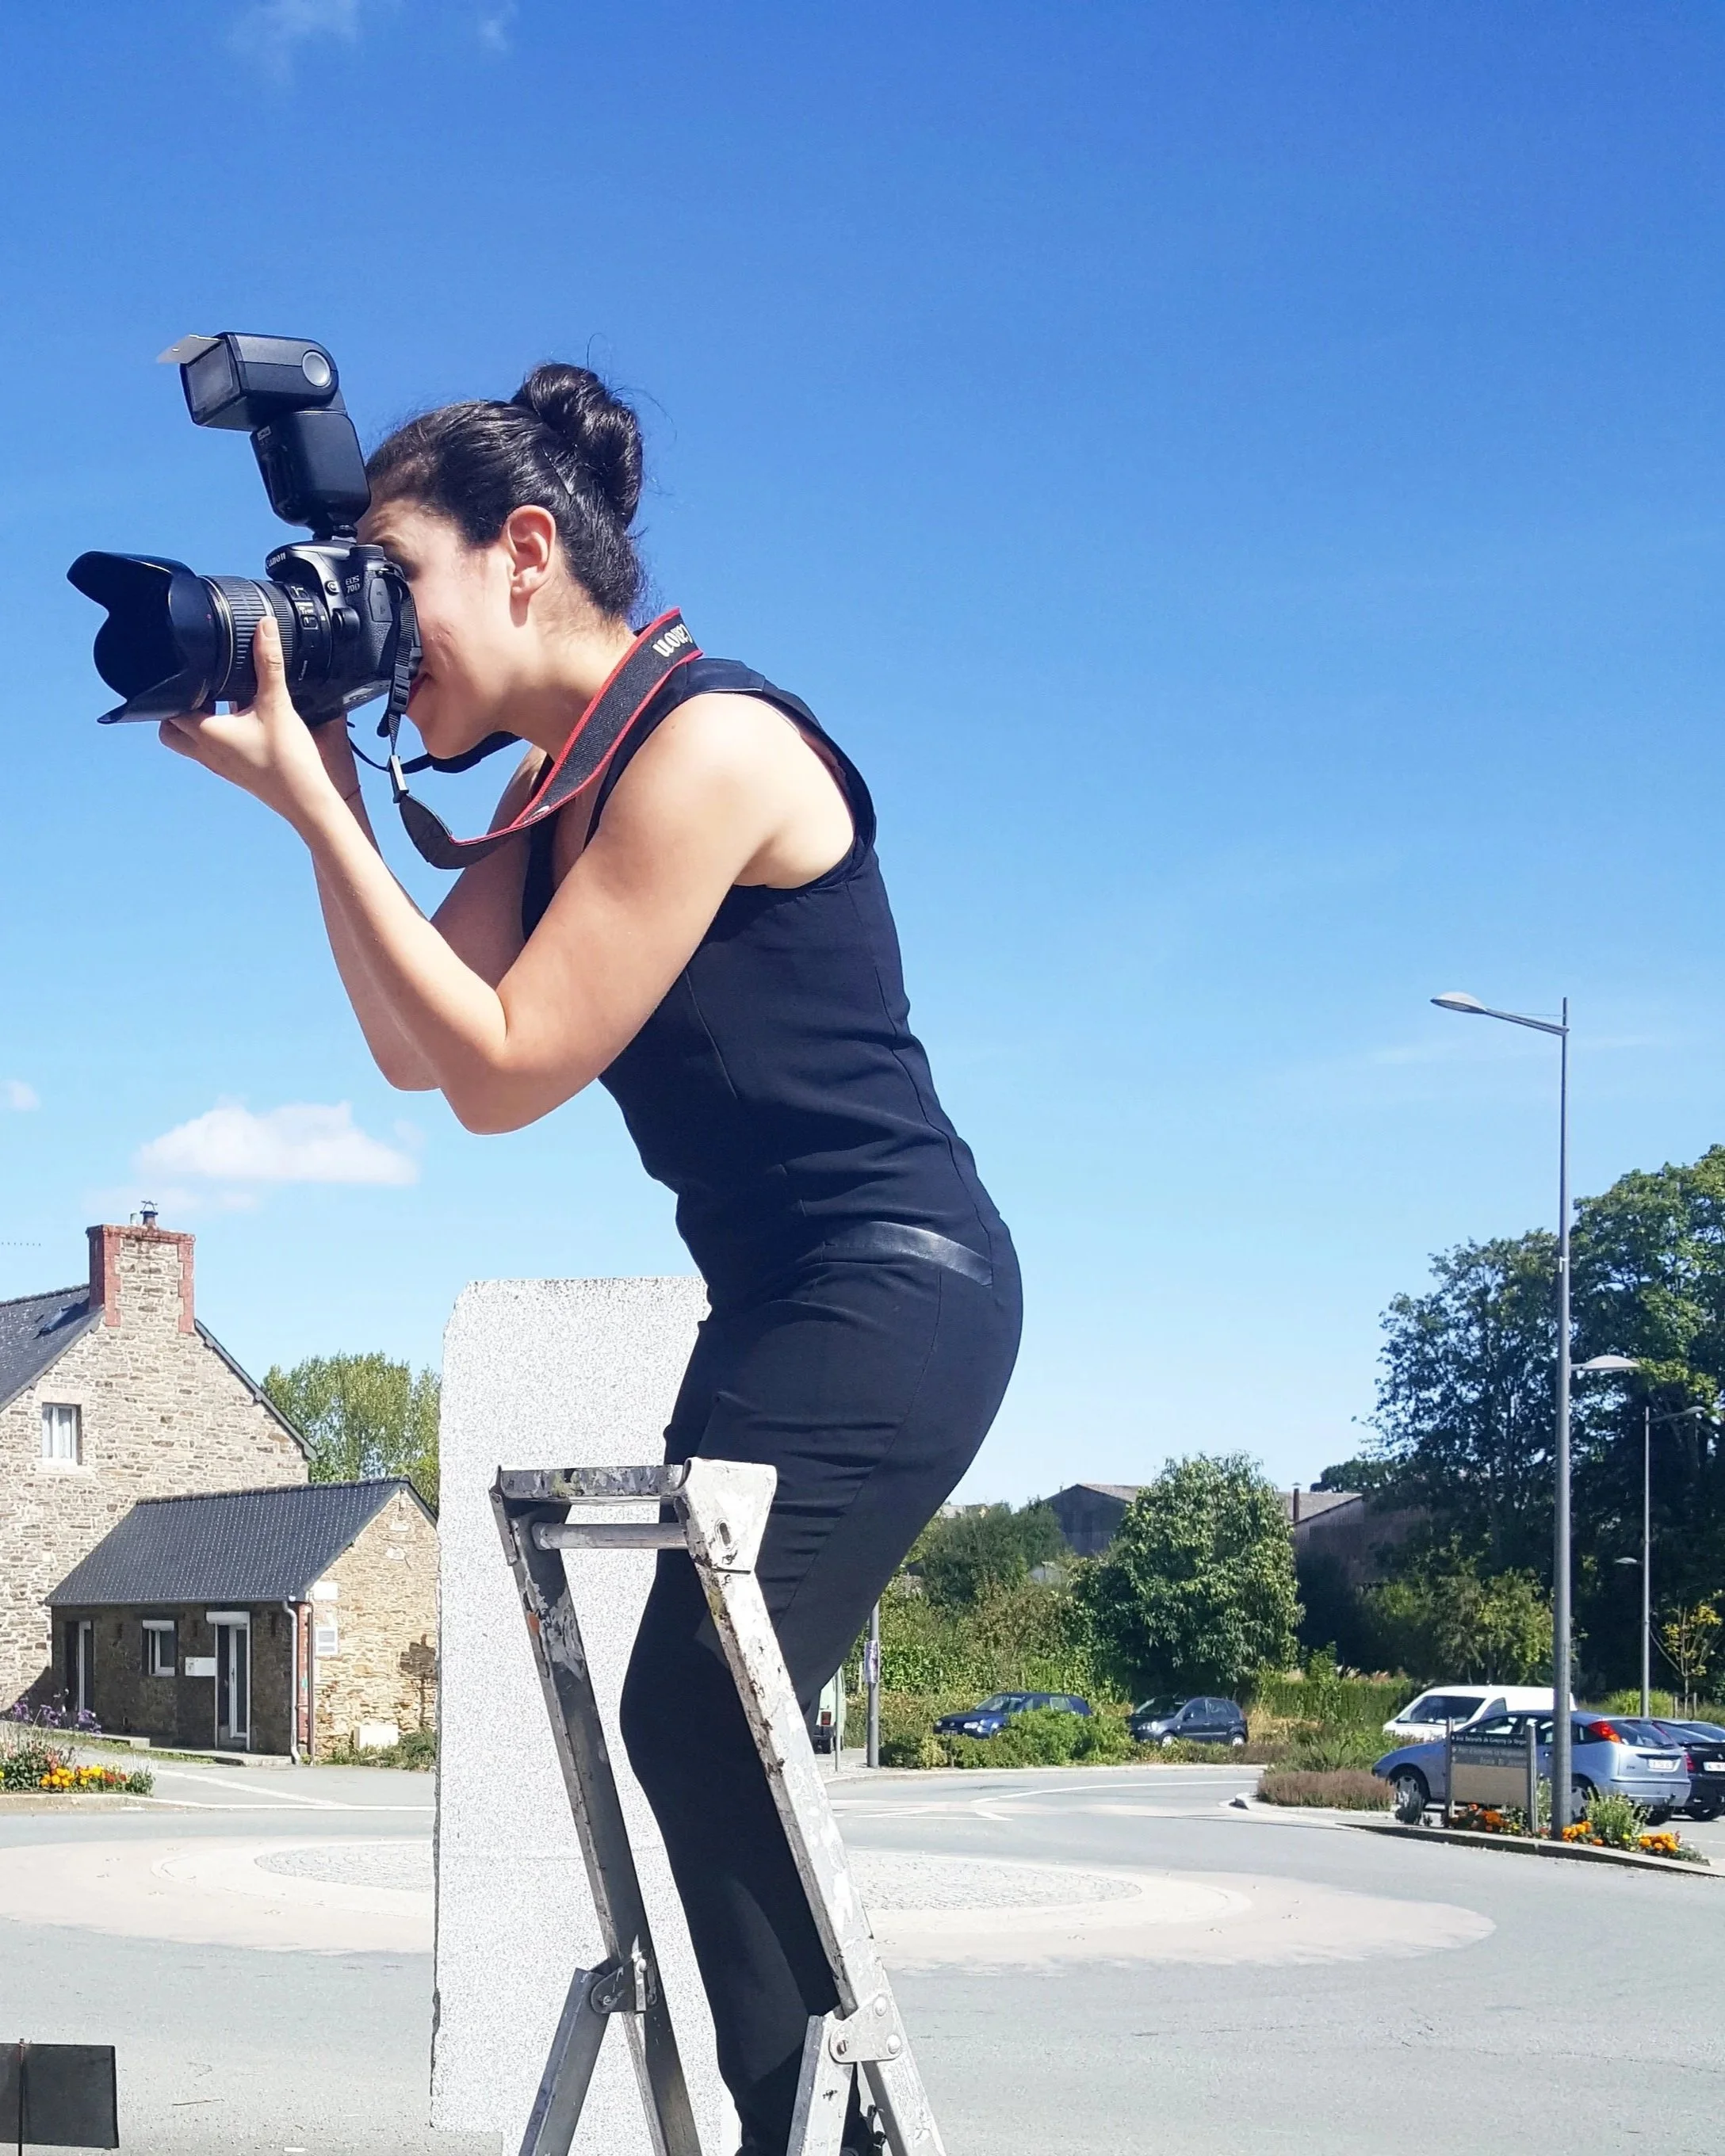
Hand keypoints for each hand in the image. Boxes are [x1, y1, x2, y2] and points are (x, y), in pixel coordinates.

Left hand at [158, 616, 337, 831]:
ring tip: (221, 701)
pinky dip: (219, 734)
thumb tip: (264, 628)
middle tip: (199, 689)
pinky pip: (214, 750)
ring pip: (191, 742)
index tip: (187, 671)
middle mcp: (207, 752)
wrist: (307, 802)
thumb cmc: (289, 761)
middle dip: (178, 709)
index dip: (174, 687)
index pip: (169, 708)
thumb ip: (269, 664)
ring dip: (199, 721)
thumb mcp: (277, 704)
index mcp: (207, 734)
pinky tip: (245, 721)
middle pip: (170, 731)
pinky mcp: (235, 771)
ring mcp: (219, 765)